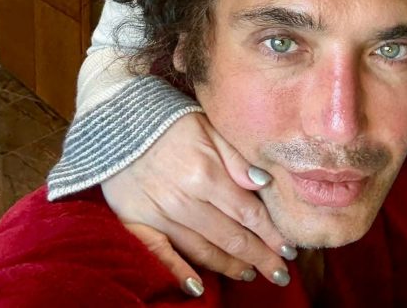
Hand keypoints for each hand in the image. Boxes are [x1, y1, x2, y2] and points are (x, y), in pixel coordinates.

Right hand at [102, 112, 294, 293]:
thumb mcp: (209, 126)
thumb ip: (236, 157)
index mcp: (206, 174)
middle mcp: (184, 200)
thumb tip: (264, 183)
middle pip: (231, 236)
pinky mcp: (136, 221)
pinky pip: (159, 254)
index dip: (271, 234)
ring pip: (202, 250)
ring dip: (229, 265)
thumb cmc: (170, 120)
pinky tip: (196, 287)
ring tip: (250, 273)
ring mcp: (159, 214)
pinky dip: (178, 272)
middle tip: (280, 273)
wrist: (117, 119)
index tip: (289, 249)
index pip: (248, 213)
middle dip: (260, 256)